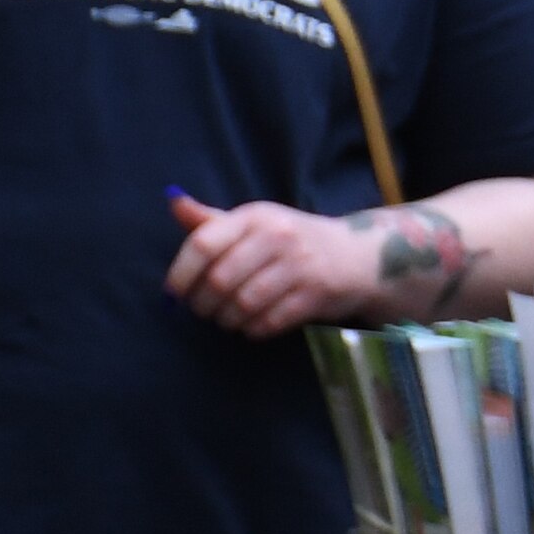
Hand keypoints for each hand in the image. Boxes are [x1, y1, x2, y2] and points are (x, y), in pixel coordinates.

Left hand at [164, 188, 447, 338]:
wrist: (360, 255)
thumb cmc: (294, 241)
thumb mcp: (256, 223)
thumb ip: (213, 221)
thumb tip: (173, 204)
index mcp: (256, 216)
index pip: (203, 243)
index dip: (180, 274)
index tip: (174, 293)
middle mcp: (278, 236)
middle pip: (219, 281)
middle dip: (204, 304)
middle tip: (205, 311)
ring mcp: (300, 265)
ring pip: (242, 305)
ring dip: (228, 320)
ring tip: (229, 319)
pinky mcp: (317, 293)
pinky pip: (268, 322)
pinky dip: (253, 330)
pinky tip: (254, 325)